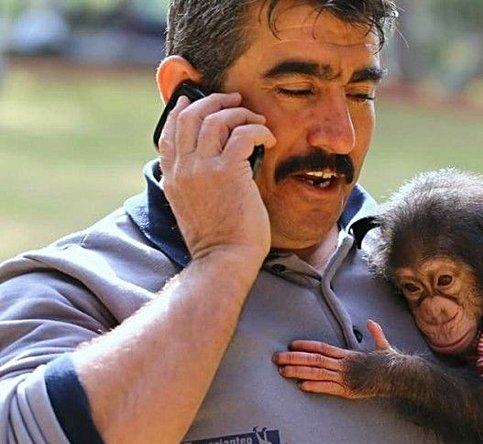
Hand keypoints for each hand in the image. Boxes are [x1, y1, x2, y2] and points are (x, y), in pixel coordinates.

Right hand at [158, 92, 275, 263]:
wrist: (225, 260)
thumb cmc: (219, 241)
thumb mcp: (194, 208)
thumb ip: (197, 183)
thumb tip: (219, 163)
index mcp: (172, 179)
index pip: (168, 134)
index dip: (181, 111)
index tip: (193, 99)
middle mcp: (183, 169)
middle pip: (189, 117)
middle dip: (213, 101)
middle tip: (235, 100)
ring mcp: (202, 169)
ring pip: (215, 119)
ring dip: (239, 113)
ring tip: (256, 120)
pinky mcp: (227, 171)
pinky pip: (242, 134)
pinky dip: (257, 130)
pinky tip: (269, 140)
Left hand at [274, 320, 392, 397]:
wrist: (399, 375)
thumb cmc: (391, 362)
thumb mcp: (383, 346)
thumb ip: (375, 334)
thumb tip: (371, 322)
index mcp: (349, 354)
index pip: (322, 347)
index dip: (306, 346)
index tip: (291, 345)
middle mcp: (344, 364)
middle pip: (314, 359)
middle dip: (294, 358)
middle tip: (276, 358)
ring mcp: (345, 377)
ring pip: (317, 372)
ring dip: (298, 372)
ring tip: (282, 371)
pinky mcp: (349, 390)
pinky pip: (328, 388)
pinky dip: (315, 386)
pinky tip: (301, 386)